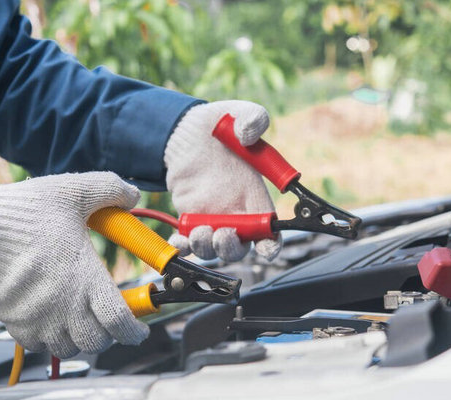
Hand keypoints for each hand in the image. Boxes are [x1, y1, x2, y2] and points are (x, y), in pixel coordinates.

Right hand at [0, 172, 148, 357]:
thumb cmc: (24, 211)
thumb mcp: (75, 189)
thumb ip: (110, 188)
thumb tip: (132, 194)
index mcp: (85, 278)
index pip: (120, 322)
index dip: (135, 331)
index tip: (139, 331)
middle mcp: (63, 305)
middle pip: (96, 342)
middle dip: (109, 334)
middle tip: (109, 317)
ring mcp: (37, 317)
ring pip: (68, 348)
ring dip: (79, 338)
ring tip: (81, 318)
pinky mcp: (14, 321)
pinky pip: (38, 345)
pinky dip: (50, 339)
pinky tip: (52, 318)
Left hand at [164, 100, 281, 261]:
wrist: (187, 130)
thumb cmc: (220, 125)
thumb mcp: (241, 113)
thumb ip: (253, 118)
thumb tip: (249, 134)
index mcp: (256, 196)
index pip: (271, 233)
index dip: (271, 246)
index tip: (264, 248)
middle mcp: (236, 212)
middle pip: (241, 248)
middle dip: (233, 248)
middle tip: (223, 235)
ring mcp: (212, 217)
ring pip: (213, 249)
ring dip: (207, 249)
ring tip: (200, 232)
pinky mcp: (189, 217)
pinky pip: (188, 242)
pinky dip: (183, 247)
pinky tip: (179, 239)